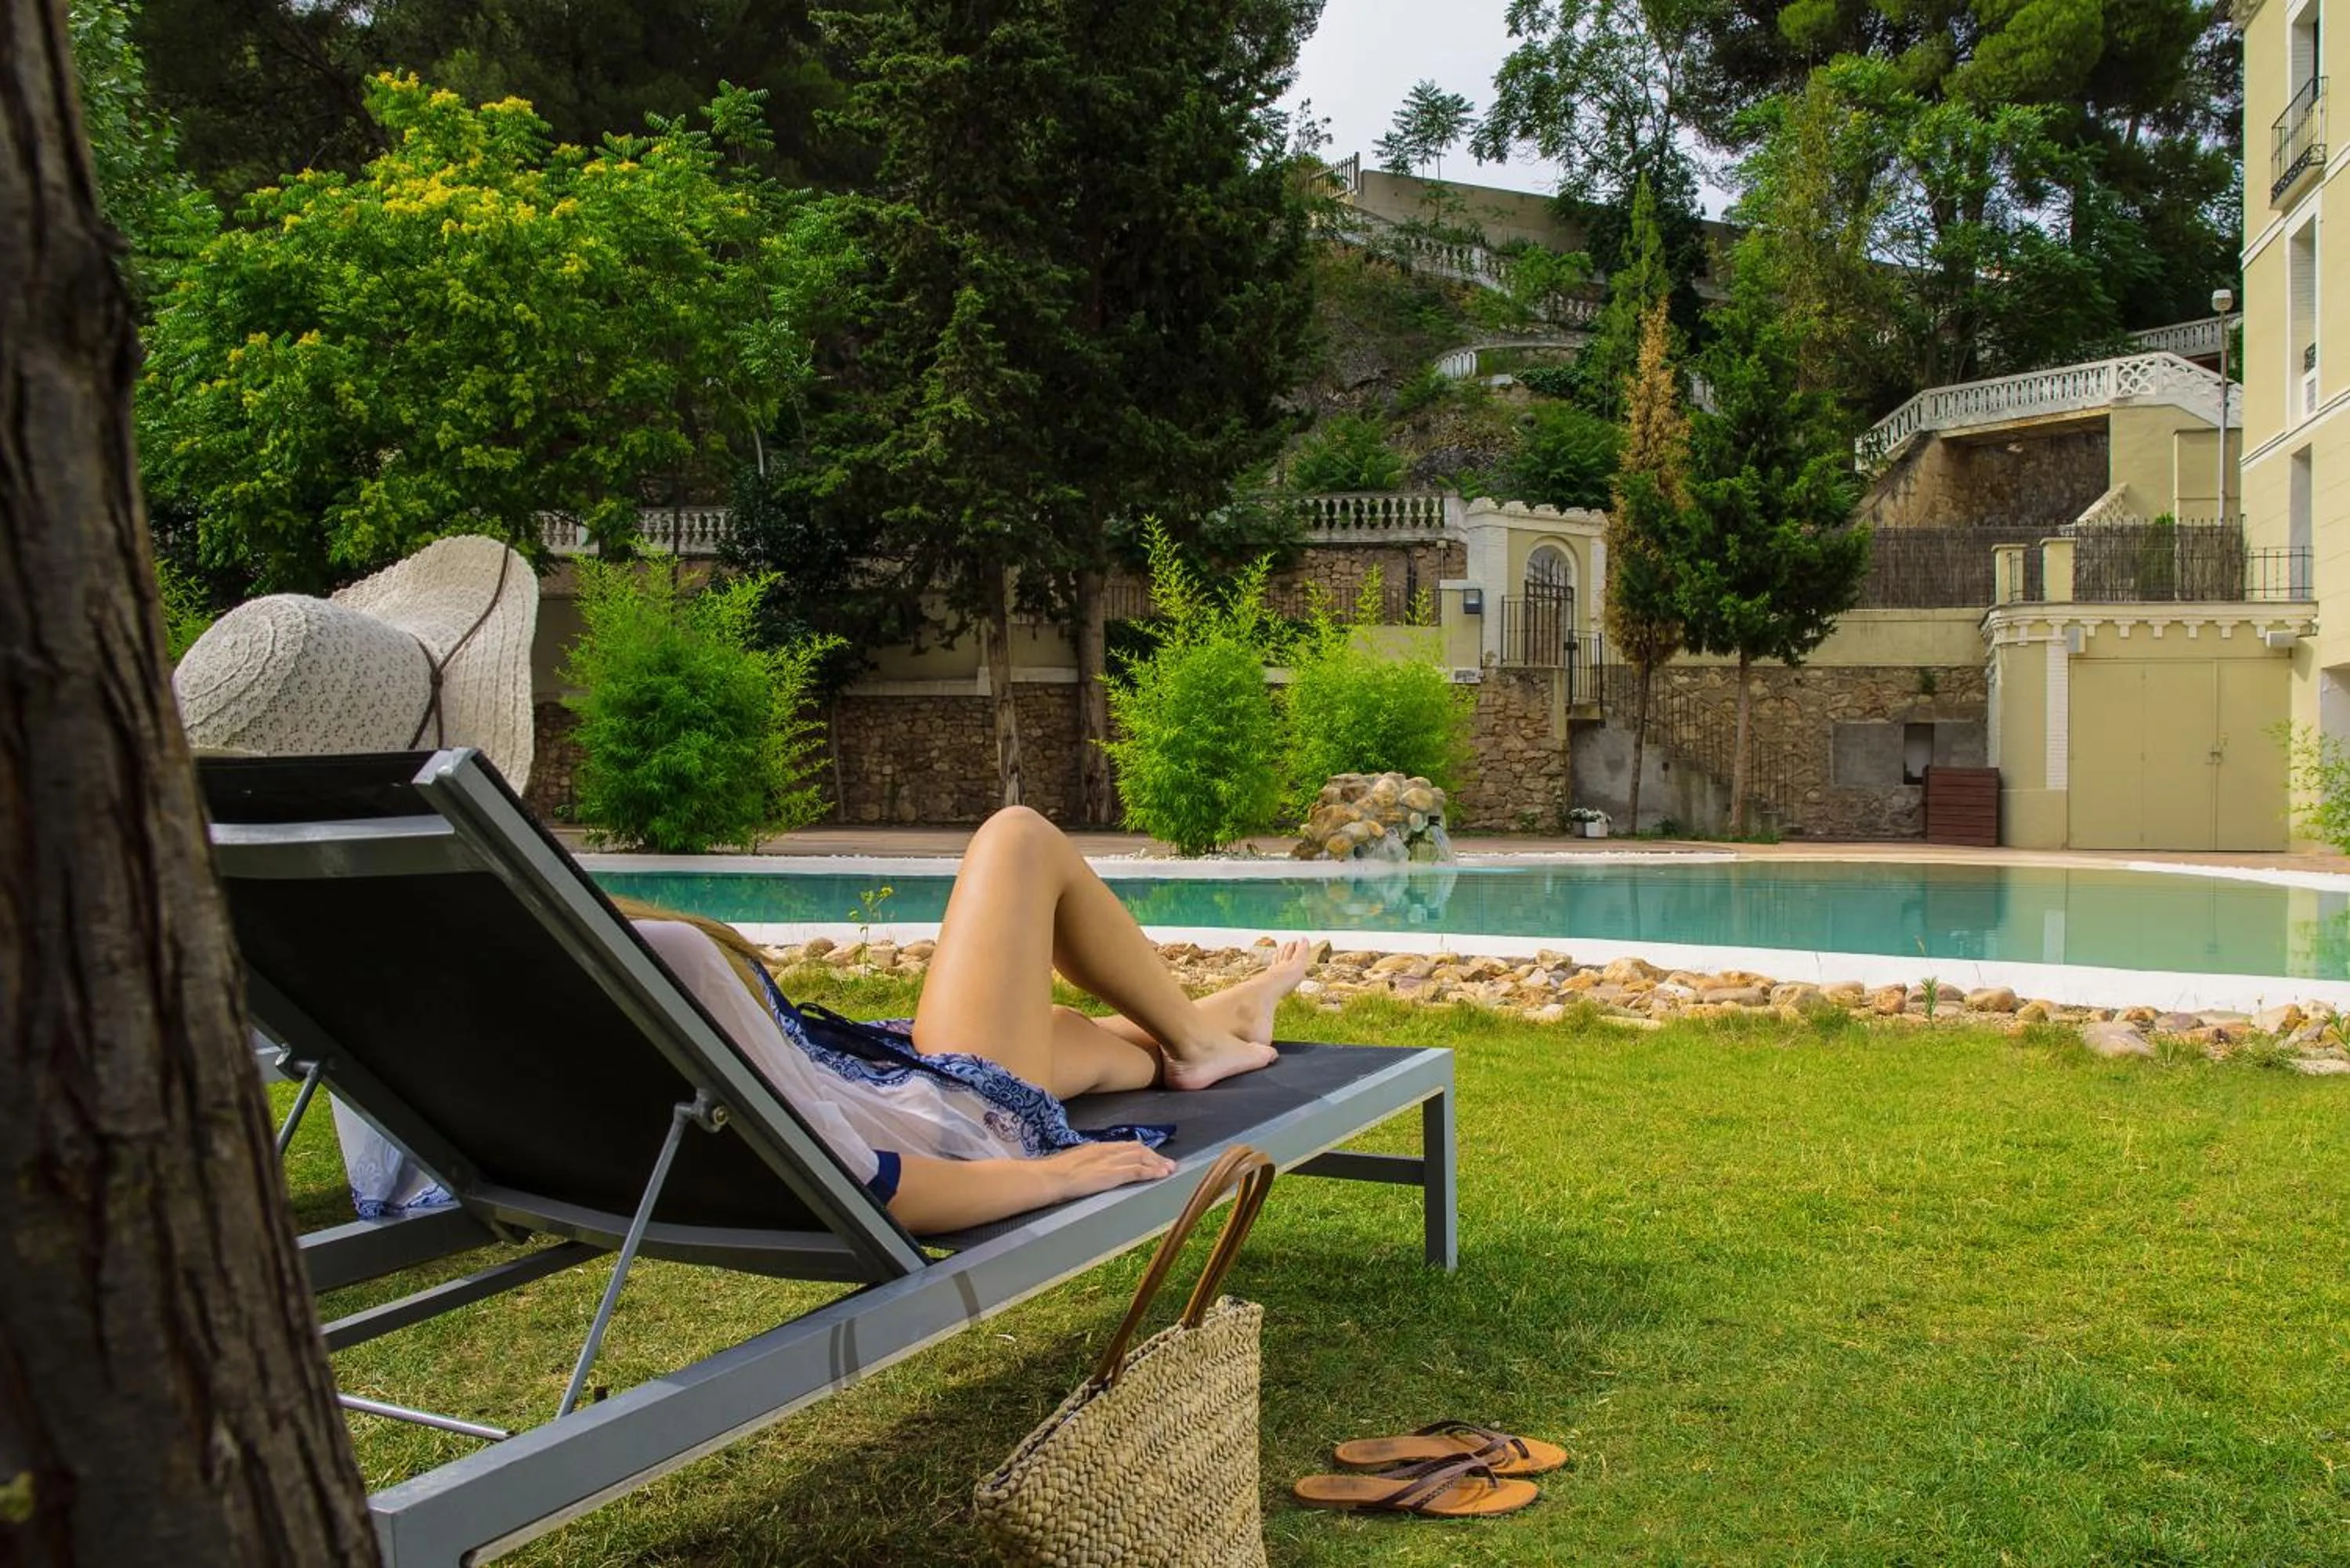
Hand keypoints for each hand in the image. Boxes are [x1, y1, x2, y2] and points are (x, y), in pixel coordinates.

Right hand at [1042, 1141, 1177, 1201]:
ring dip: (1157, 1163)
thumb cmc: (1052, 1173)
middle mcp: (1107, 1150)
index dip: (1141, 1151)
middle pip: (1137, 1149)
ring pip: (1141, 1158)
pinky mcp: (1112, 1173)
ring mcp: (1110, 1161)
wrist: (1048, 1177)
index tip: (1152, 1157)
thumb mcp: (1071, 1162)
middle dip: (1154, 1156)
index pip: (1125, 1146)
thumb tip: (1086, 1170)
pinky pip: (1137, 1171)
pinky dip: (1151, 1172)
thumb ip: (1084, 1164)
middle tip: (1168, 1163)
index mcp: (1097, 1147)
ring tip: (1170, 1170)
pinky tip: (1161, 1175)